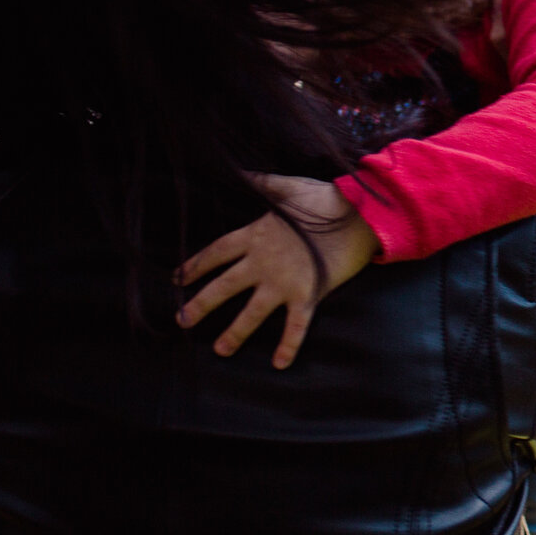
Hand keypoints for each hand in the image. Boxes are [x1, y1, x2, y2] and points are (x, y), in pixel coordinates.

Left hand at [173, 174, 381, 368]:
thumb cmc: (323, 198)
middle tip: (182, 321)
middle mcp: (263, 262)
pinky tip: (279, 364)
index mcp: (255, 235)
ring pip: (252, 312)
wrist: (358, 215)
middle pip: (224, 286)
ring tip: (220, 350)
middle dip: (201, 304)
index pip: (216, 252)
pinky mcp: (308, 294)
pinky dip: (288, 346)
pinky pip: (295, 326)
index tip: (177, 279)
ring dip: (235, 333)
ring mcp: (284, 281)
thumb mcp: (286, 186)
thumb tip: (239, 170)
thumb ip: (261, 183)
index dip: (195, 266)